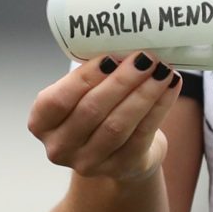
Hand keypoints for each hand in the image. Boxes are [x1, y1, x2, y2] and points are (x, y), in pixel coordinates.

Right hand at [28, 54, 182, 183]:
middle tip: (145, 57)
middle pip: (92, 111)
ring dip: (144, 93)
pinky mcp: (121, 168)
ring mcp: (89, 163)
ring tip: (162, 70)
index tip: (111, 57)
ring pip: (118, 125)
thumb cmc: (99, 113)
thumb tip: (123, 43)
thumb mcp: (83, 94)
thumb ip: (93, 75)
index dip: (84, 78)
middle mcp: (60, 147)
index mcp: (42, 123)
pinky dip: (159, 107)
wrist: (122, 153)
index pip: (58, 101)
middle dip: (121, 81)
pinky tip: (170, 87)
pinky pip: (142, 134)